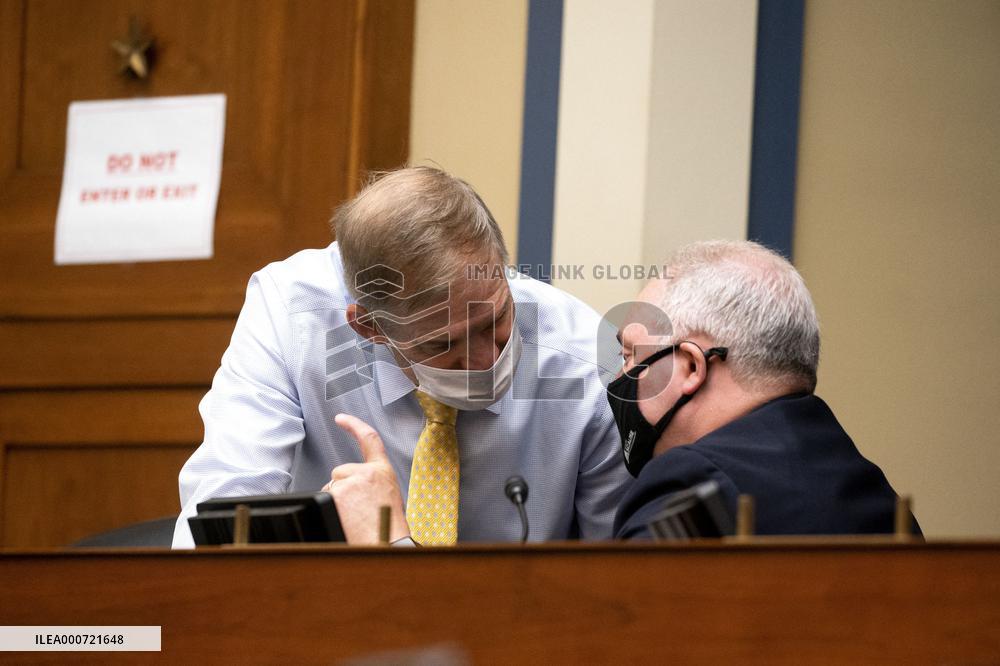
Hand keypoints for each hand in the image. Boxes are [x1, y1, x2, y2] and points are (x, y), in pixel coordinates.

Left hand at [324, 413, 408, 544]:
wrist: (386, 544)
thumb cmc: (387, 527)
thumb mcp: (386, 496)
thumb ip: (370, 483)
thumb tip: (350, 486)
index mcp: (383, 471)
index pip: (369, 439)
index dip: (354, 425)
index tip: (342, 418)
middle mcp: (366, 472)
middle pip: (340, 472)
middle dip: (342, 489)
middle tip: (356, 510)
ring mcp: (350, 481)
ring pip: (331, 487)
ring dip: (337, 501)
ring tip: (354, 518)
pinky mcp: (337, 493)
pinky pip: (324, 498)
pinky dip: (331, 508)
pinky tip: (345, 518)